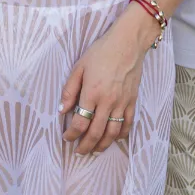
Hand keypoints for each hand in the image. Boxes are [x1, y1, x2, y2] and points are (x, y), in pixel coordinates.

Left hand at [60, 5, 157, 153]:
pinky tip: (114, 139)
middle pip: (96, 132)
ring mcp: (122, 103)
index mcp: (92, 93)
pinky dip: (121, 135)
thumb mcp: (79, 67)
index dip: (72, 134)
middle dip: (85, 146)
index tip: (66, 137)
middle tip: (79, 152)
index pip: (81, 122)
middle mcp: (108, 102)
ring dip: (103, 145)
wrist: (128, 43)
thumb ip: (70, 90)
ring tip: (95, 151)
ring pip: (113, 133)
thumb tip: (62, 110)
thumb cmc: (101, 52)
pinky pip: (128, 124)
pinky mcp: (132, 101)